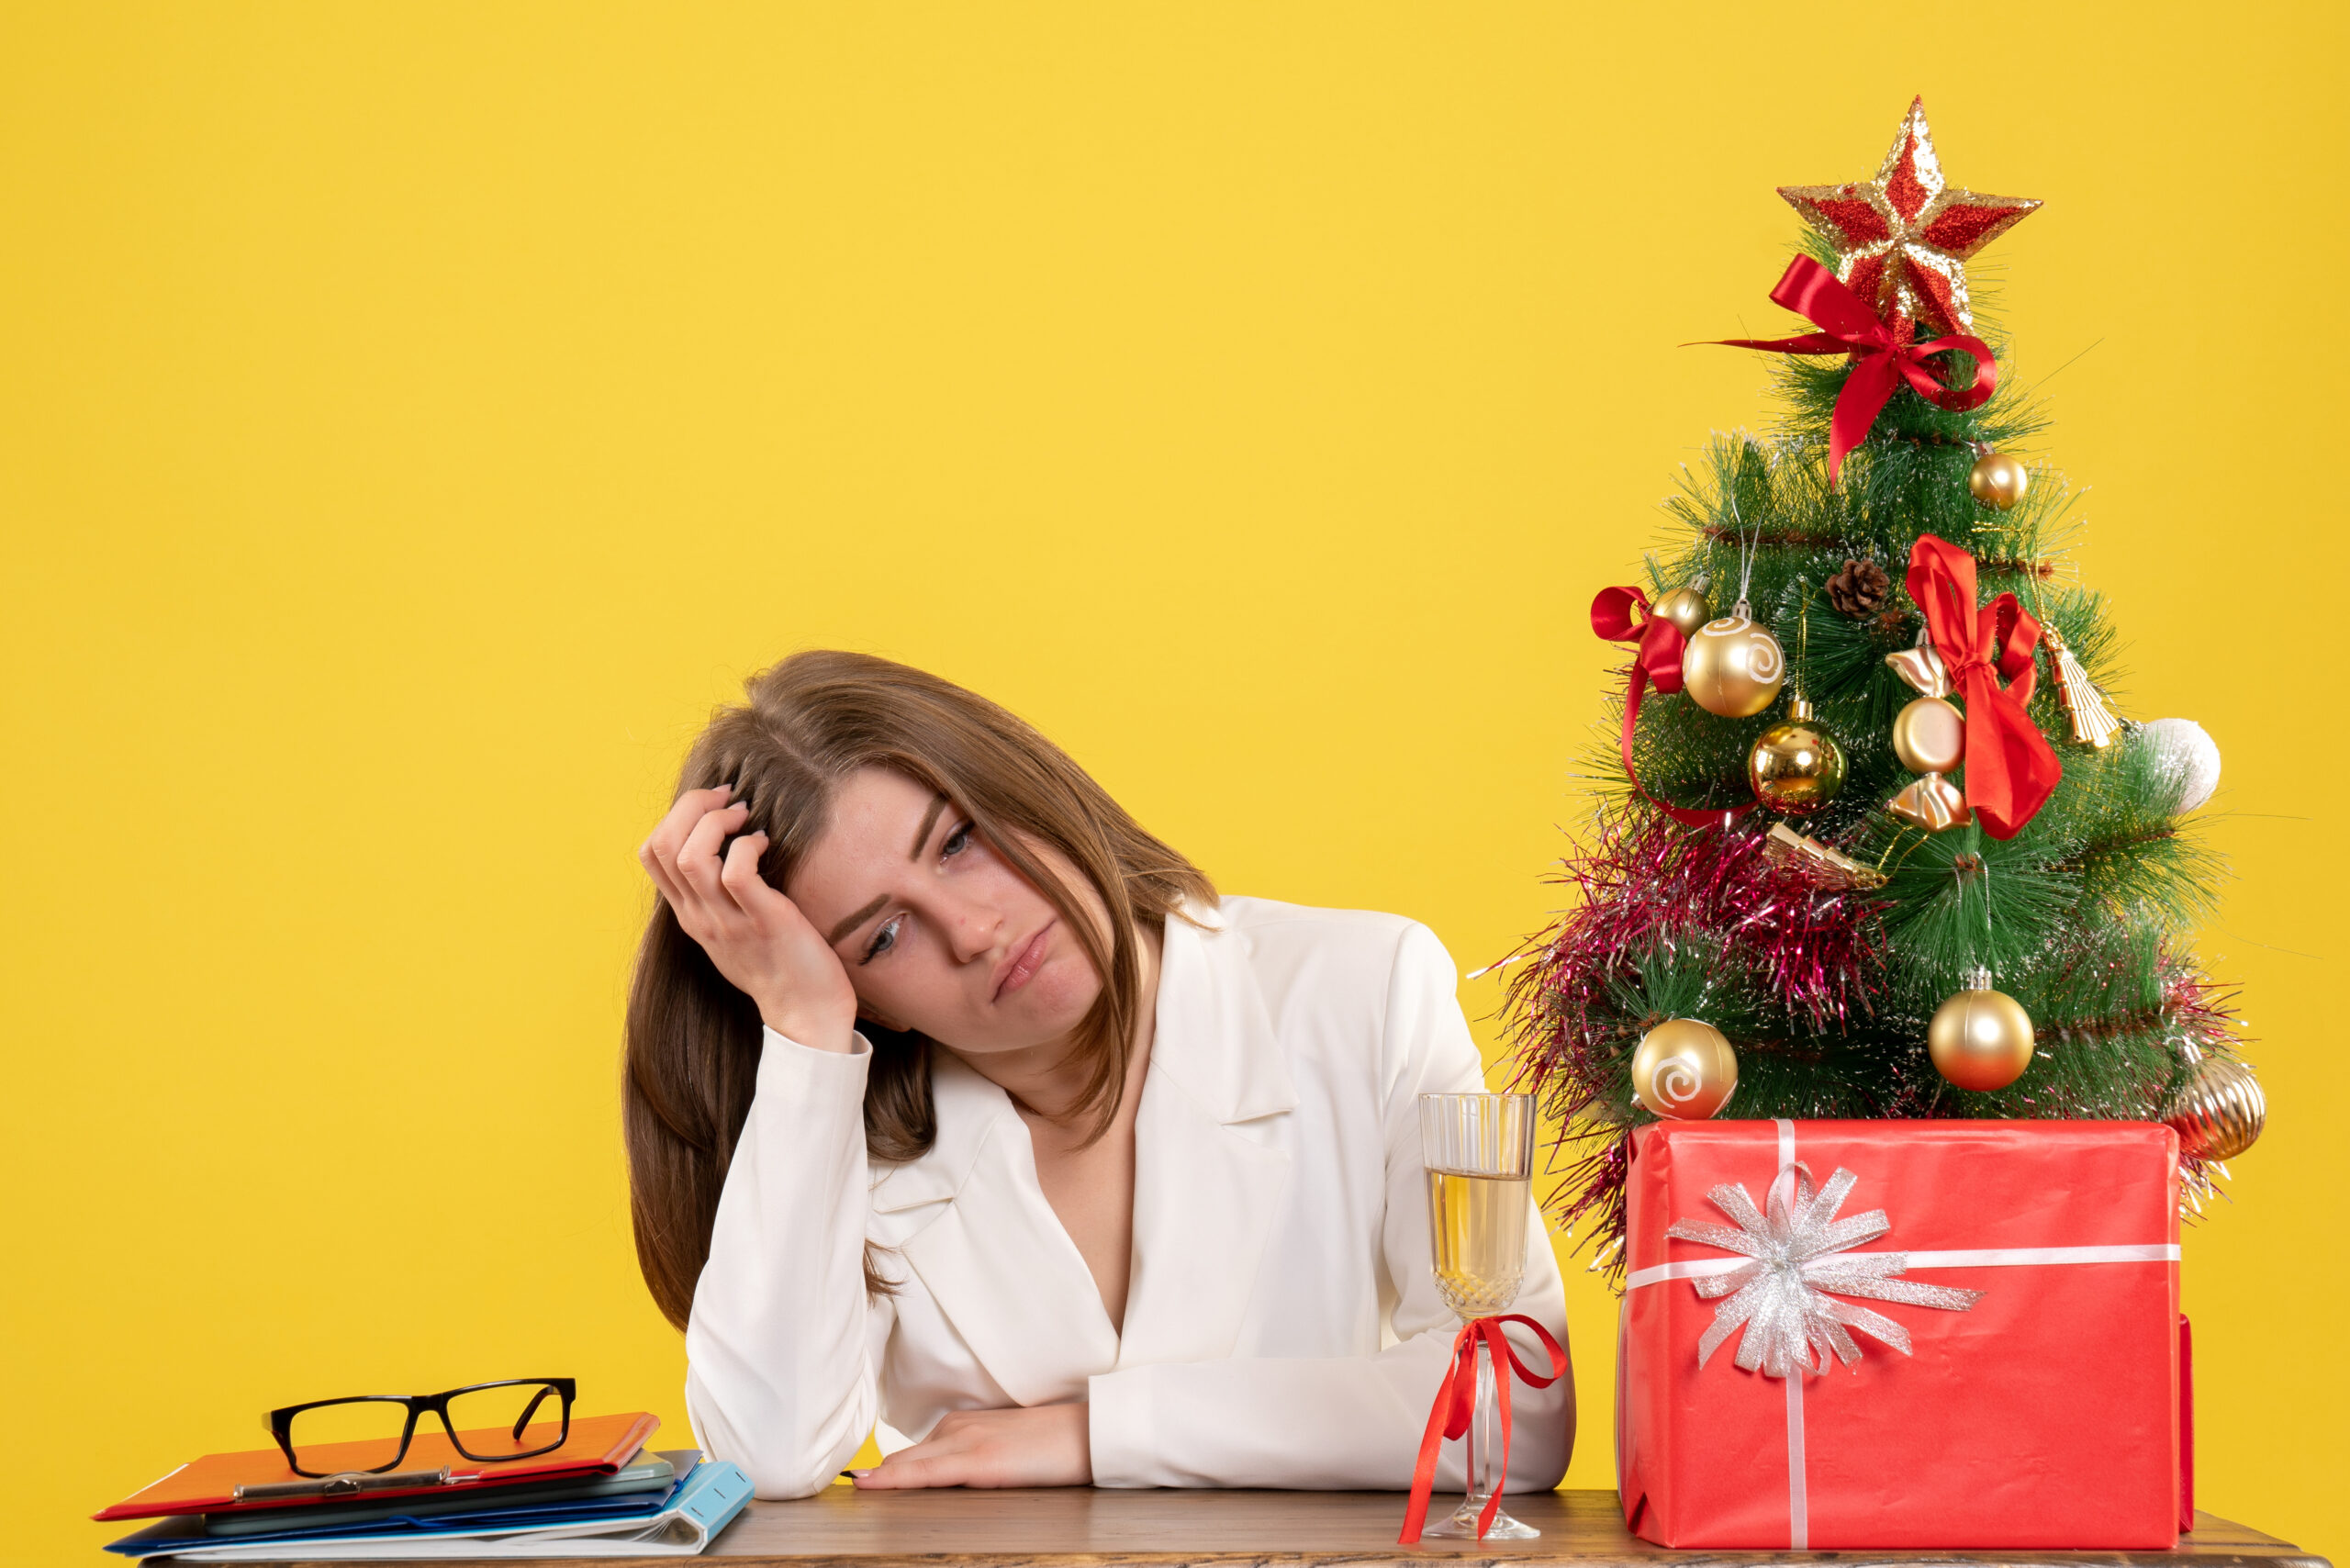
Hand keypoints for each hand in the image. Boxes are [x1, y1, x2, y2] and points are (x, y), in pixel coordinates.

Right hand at [637, 785, 857, 1050]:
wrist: (806, 1015)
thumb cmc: (779, 966)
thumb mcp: (734, 930)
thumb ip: (720, 897)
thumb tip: (728, 849)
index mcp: (690, 915)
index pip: (651, 853)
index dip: (676, 815)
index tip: (712, 804)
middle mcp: (700, 917)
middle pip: (663, 844)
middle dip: (692, 806)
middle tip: (729, 799)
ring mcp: (727, 922)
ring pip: (692, 856)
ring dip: (717, 822)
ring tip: (746, 818)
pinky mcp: (763, 923)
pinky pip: (736, 872)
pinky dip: (747, 846)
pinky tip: (766, 845)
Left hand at [850, 1404, 1090, 1488]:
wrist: (1089, 1433)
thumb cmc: (1055, 1444)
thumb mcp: (1006, 1448)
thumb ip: (973, 1458)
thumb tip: (948, 1479)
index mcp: (963, 1425)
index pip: (914, 1454)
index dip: (885, 1473)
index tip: (856, 1483)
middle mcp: (958, 1428)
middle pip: (904, 1459)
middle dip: (875, 1477)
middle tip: (840, 1491)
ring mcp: (967, 1442)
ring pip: (909, 1464)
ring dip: (881, 1480)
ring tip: (848, 1492)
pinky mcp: (980, 1460)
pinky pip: (927, 1473)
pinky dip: (896, 1479)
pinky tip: (872, 1486)